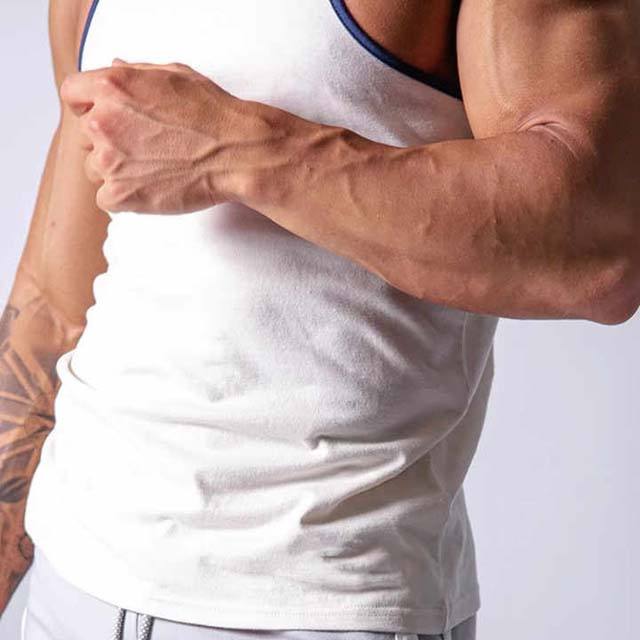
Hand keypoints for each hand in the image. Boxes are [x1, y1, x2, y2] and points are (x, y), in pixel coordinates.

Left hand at [60, 59, 252, 212]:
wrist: (236, 154)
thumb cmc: (212, 113)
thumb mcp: (174, 74)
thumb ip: (136, 72)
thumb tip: (115, 67)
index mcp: (111, 87)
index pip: (72, 94)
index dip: (88, 105)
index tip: (106, 116)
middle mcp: (103, 121)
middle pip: (85, 136)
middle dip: (108, 141)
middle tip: (143, 148)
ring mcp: (110, 161)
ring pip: (94, 169)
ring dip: (116, 170)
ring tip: (151, 170)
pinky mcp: (120, 194)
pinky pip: (105, 198)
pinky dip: (124, 197)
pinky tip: (149, 189)